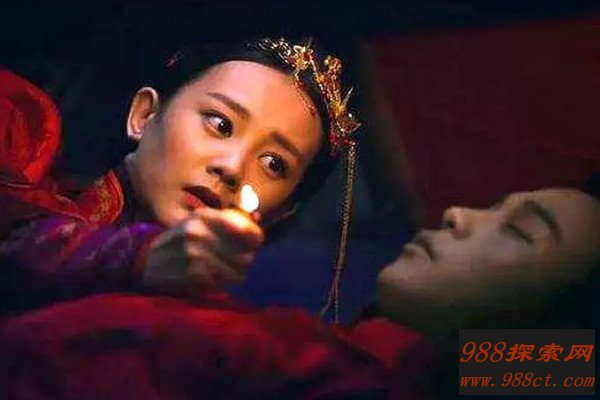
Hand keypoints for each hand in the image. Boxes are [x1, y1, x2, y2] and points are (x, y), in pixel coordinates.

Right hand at [141, 207, 263, 294]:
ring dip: (236, 275)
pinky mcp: (191, 274)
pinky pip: (222, 283)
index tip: (253, 244)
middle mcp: (199, 232)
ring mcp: (194, 254)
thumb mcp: (199, 222)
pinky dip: (223, 284)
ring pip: (236, 271)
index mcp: (204, 216)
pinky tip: (217, 280)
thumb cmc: (180, 240)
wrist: (146, 261)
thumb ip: (227, 220)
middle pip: (246, 254)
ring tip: (228, 273)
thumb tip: (257, 218)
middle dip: (246, 261)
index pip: (247, 229)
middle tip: (240, 263)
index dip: (255, 239)